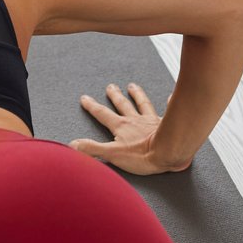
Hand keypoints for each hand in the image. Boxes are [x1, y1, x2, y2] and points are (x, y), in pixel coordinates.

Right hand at [70, 82, 190, 175]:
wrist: (168, 152)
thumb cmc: (142, 156)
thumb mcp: (112, 154)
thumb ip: (92, 149)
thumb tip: (72, 144)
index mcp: (121, 127)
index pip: (103, 114)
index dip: (92, 106)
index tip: (85, 98)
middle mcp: (135, 120)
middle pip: (122, 105)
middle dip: (115, 96)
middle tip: (111, 86)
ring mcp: (150, 120)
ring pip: (142, 103)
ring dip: (137, 94)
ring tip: (133, 86)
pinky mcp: (165, 124)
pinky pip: (167, 110)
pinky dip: (169, 102)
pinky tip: (170, 96)